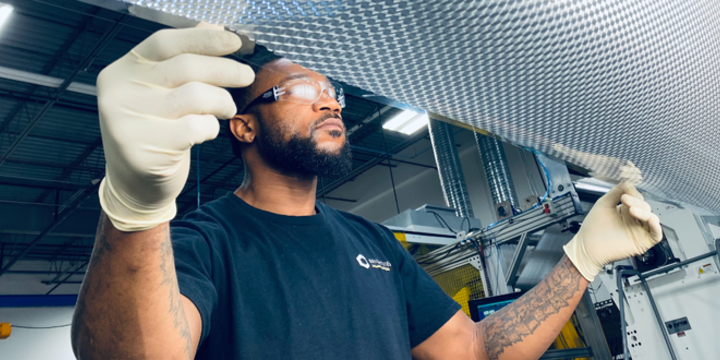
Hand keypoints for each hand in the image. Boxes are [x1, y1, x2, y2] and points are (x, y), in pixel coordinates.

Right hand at [98, 25, 254, 230]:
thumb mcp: (161, 92)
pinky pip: (195, 128)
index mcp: (122, 71)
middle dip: (225, 69)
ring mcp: (128, 121)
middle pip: (185, 67)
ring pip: (195, 96)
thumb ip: (181, 60)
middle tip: (245, 75)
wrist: (134, 184)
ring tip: (226, 108)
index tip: (234, 41)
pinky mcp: (144, 149)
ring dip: (221, 101)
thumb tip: (214, 28)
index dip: (203, 39)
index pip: (164, 42)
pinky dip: (210, 128)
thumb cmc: (155, 132)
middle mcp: (119, 92)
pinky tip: (207, 131)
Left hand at [563, 182, 662, 280]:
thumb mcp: (604, 204)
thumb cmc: (593, 228)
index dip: (633, 193)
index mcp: (626, 210)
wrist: (588, 247)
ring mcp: (639, 230)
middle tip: (625, 199)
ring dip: (644, 211)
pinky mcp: (643, 241)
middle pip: (645, 206)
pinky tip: (648, 218)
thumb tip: (628, 183)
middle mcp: (634, 219)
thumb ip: (615, 192)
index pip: (637, 198)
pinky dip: (655, 225)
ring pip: (651, 217)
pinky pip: (657, 233)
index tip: (624, 192)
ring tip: (631, 209)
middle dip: (636, 201)